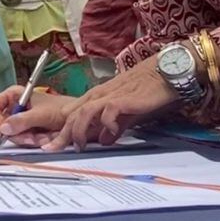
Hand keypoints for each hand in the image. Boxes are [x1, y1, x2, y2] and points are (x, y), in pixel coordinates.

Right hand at [0, 87, 77, 147]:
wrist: (77, 119)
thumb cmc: (61, 109)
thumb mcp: (41, 115)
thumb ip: (21, 121)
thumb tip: (3, 128)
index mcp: (13, 95)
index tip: (5, 130)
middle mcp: (14, 106)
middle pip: (0, 124)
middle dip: (17, 133)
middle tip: (31, 137)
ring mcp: (19, 119)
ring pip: (11, 135)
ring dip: (26, 139)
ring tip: (42, 137)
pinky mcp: (25, 130)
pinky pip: (21, 140)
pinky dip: (32, 142)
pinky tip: (43, 138)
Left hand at [41, 57, 180, 151]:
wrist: (166, 70)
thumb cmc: (147, 88)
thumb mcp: (126, 110)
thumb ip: (115, 126)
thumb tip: (104, 140)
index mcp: (97, 96)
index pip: (72, 113)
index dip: (61, 129)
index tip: (53, 144)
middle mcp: (100, 95)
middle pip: (73, 114)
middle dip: (62, 134)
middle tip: (53, 149)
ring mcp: (110, 96)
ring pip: (84, 112)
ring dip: (78, 130)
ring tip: (79, 145)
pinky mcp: (124, 99)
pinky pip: (108, 111)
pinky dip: (106, 123)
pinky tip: (109, 133)